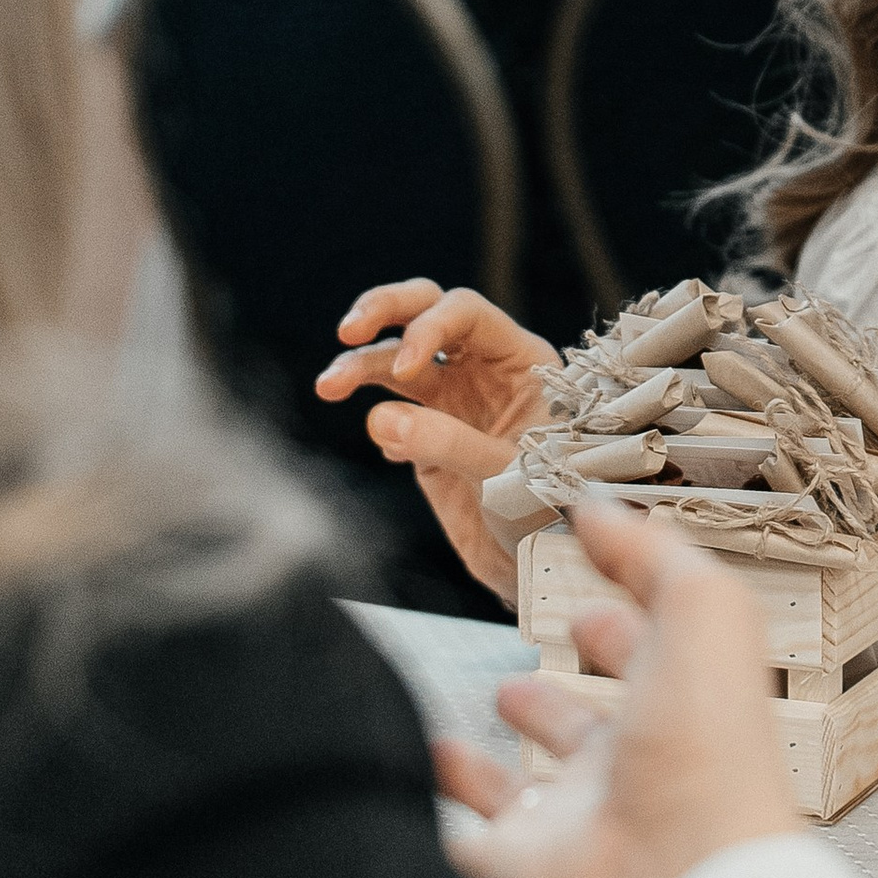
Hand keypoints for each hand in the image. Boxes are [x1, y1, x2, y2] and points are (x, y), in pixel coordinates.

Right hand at [316, 282, 560, 601]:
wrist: (539, 568)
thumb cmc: (549, 513)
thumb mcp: (508, 475)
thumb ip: (448, 443)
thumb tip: (378, 416)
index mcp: (520, 361)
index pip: (466, 312)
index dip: (428, 327)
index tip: (405, 368)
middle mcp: (483, 370)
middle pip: (425, 310)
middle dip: (383, 309)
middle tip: (349, 330)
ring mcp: (452, 401)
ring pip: (396, 359)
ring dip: (359, 365)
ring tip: (328, 387)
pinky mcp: (425, 437)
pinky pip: (389, 413)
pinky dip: (379, 423)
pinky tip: (393, 453)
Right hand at [433, 503, 803, 877]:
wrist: (685, 870)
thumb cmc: (709, 743)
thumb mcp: (701, 611)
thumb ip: (653, 554)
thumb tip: (600, 510)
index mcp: (678, 708)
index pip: (646, 660)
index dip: (620, 628)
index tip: (591, 603)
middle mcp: (628, 770)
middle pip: (581, 734)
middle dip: (549, 704)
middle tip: (517, 682)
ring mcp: (572, 825)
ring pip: (519, 797)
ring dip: (484, 772)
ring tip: (450, 745)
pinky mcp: (520, 871)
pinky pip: (461, 851)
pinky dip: (427, 829)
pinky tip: (400, 798)